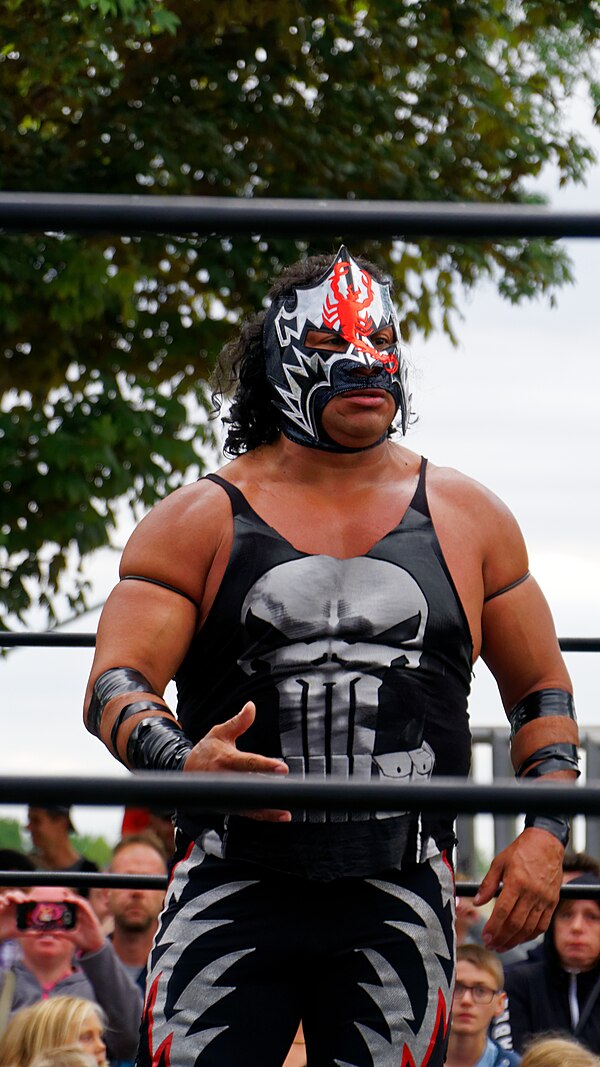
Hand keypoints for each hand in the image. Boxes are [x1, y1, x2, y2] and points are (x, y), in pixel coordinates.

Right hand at [0, 890, 28, 941]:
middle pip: (16, 894)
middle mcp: (10, 906)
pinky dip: (2, 900)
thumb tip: (39, 934)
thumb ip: (28, 933)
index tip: (31, 901)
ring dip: (13, 896)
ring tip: (17, 902)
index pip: (21, 898)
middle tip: (24, 901)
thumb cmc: (6, 933)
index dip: (26, 898)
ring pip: (8, 895)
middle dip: (20, 895)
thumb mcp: (18, 932)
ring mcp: (3, 906)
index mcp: (16, 909)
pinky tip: (5, 905)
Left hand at [62, 892, 104, 955]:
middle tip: (62, 891)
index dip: (66, 901)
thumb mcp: (70, 936)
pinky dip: (80, 903)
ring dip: (74, 898)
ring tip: (66, 896)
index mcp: (78, 917)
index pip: (71, 906)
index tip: (58, 897)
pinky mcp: (91, 916)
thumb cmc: (84, 940)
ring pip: (80, 903)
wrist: (94, 946)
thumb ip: (61, 933)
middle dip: (69, 896)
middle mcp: (82, 914)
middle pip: (76, 902)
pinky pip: (86, 907)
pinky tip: (75, 901)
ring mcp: (87, 914)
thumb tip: (50, 932)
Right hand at [183, 701, 290, 822]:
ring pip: (250, 804)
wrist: (185, 772)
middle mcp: (226, 779)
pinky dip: (264, 815)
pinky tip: (280, 815)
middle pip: (251, 786)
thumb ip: (238, 722)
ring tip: (285, 811)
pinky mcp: (229, 806)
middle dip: (269, 790)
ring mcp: (227, 795)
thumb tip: (252, 706)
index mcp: (225, 760)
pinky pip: (249, 813)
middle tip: (289, 790)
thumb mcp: (219, 732)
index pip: (248, 763)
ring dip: (269, 809)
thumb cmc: (206, 750)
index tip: (283, 768)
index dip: (266, 765)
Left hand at [474, 827, 563, 950]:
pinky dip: (530, 936)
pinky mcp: (552, 902)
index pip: (503, 911)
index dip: (493, 927)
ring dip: (515, 941)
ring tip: (503, 946)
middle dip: (502, 938)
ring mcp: (544, 899)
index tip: (485, 936)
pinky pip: (542, 925)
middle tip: (492, 945)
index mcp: (517, 882)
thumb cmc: (522, 850)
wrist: (546, 843)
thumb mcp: (499, 862)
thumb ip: (488, 884)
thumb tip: (477, 902)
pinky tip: (520, 939)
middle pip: (515, 924)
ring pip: (529, 928)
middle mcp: (532, 893)